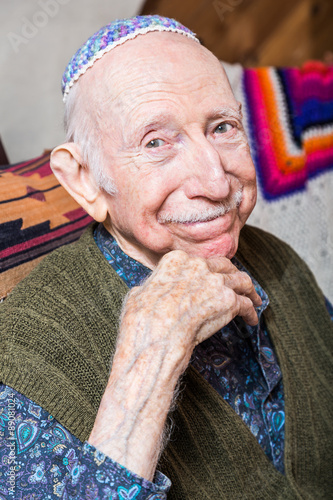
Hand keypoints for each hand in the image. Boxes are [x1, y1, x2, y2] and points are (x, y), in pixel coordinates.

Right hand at [120, 249, 260, 360]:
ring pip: (241, 281)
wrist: (156, 337)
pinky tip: (252, 319)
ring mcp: (216, 282)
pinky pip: (246, 305)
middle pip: (225, 267)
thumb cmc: (142, 321)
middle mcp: (199, 265)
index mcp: (177, 260)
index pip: (200, 261)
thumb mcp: (138, 295)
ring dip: (249, 291)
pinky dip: (251, 312)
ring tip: (255, 299)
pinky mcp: (229, 301)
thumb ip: (150, 288)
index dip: (209, 270)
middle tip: (239, 284)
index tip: (212, 278)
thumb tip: (145, 292)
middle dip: (233, 275)